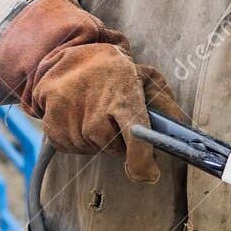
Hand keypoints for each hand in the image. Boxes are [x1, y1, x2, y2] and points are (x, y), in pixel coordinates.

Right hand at [33, 44, 182, 180]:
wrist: (74, 57)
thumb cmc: (117, 72)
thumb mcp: (147, 78)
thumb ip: (165, 105)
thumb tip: (180, 132)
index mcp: (124, 94)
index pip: (136, 134)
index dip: (141, 159)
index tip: (149, 174)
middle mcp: (95, 107)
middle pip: (112, 148)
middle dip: (118, 141)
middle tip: (114, 117)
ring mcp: (70, 115)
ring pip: (90, 149)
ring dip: (95, 140)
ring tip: (94, 112)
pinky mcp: (51, 122)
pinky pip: (69, 148)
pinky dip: (76, 139)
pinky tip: (78, 117)